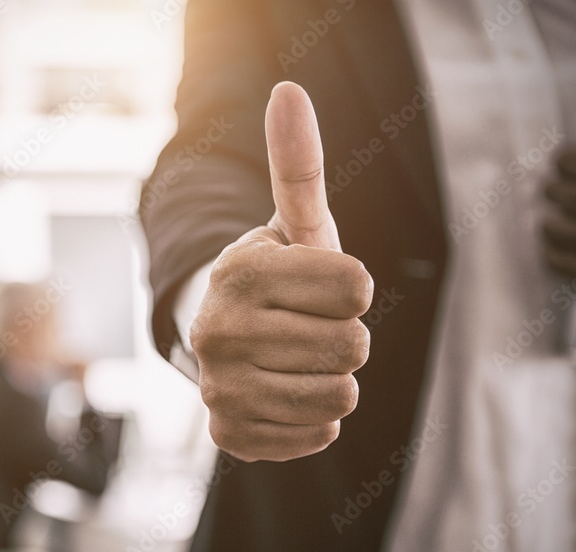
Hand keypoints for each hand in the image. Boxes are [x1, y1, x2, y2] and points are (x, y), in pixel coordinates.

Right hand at [189, 82, 373, 461]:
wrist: (222, 339)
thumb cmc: (277, 280)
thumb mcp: (292, 226)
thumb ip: (299, 167)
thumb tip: (289, 90)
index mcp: (238, 271)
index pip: (358, 287)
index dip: (352, 287)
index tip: (321, 286)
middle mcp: (217, 331)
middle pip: (355, 347)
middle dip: (347, 336)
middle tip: (309, 327)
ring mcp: (219, 389)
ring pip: (341, 398)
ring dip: (335, 378)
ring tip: (300, 361)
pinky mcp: (227, 436)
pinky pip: (319, 436)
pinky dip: (317, 418)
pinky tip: (288, 394)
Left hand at [542, 106, 575, 285]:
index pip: (565, 160)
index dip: (563, 163)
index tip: (567, 168)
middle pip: (552, 190)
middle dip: (556, 191)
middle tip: (560, 194)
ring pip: (548, 225)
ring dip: (550, 223)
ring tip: (558, 221)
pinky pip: (554, 258)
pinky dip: (555, 253)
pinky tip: (567, 247)